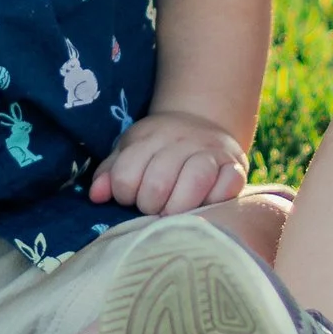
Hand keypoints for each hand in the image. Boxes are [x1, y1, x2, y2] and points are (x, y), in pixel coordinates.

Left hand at [87, 110, 248, 215]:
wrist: (203, 121)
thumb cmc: (160, 148)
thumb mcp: (131, 150)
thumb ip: (111, 172)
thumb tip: (97, 196)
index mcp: (149, 137)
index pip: (125, 176)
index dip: (123, 194)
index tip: (130, 197)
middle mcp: (181, 141)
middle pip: (157, 184)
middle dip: (149, 205)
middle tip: (153, 208)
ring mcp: (211, 152)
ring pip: (193, 182)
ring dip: (178, 207)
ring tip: (173, 213)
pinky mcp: (235, 166)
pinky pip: (228, 185)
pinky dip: (215, 199)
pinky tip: (204, 204)